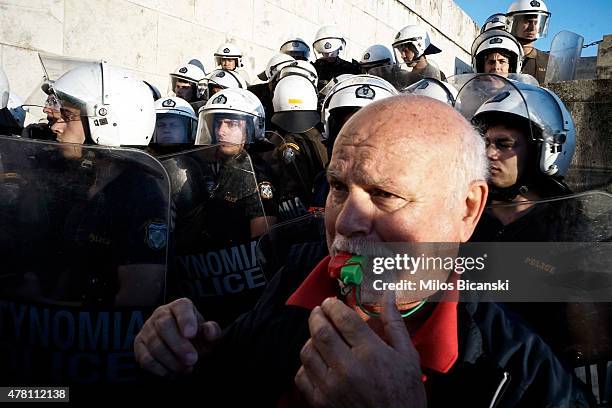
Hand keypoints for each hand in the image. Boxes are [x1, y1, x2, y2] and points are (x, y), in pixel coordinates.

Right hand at [134, 298, 221, 376]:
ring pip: (155, 344)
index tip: (191, 334)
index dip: (186, 320)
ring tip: (186, 369)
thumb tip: (209, 331)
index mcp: (180, 307)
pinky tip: (173, 373)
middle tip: (192, 359)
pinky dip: (160, 369)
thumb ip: (212, 332)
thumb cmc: (195, 339)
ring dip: (171, 360)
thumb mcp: (207, 335)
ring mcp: (147, 329)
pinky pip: (146, 359)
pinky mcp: (139, 346)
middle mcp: (161, 314)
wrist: (180, 348)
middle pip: (164, 325)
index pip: (181, 307)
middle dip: (179, 345)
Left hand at [295, 294, 425, 407]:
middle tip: (320, 311)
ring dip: (310, 338)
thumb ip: (394, 324)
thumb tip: (388, 295)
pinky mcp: (321, 402)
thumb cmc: (405, 395)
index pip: (343, 318)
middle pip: (321, 331)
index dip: (333, 305)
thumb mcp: (408, 357)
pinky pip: (302, 375)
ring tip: (318, 334)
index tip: (331, 302)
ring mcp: (332, 386)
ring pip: (308, 351)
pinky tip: (317, 360)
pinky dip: (306, 364)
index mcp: (371, 353)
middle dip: (317, 315)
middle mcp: (348, 367)